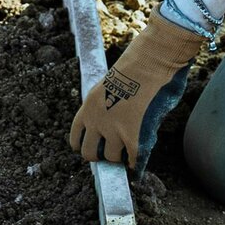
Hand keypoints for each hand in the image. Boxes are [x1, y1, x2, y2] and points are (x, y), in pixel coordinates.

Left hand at [68, 15, 204, 176]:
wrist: (149, 62)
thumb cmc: (134, 69)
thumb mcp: (107, 89)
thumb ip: (105, 110)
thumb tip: (110, 130)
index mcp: (87, 108)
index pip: (75, 139)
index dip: (85, 145)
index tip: (96, 146)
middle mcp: (95, 121)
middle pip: (88, 154)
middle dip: (100, 155)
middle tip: (112, 151)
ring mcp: (113, 130)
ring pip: (111, 158)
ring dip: (120, 156)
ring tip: (129, 149)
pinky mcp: (132, 136)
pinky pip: (132, 159)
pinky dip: (135, 162)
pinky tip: (138, 160)